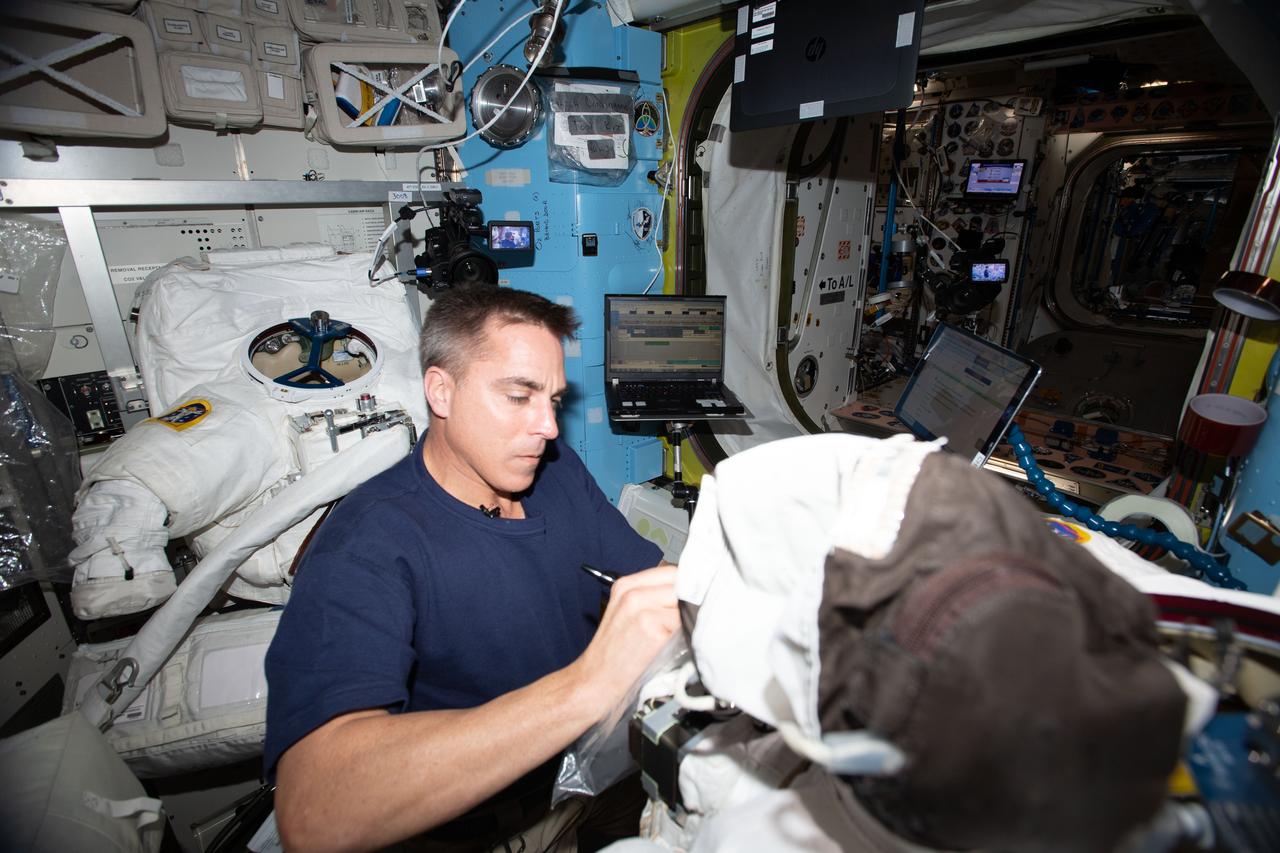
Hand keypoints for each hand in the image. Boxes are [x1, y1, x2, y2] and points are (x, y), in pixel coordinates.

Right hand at [572, 563, 678, 718]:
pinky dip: (688, 633)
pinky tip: (678, 645)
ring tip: (683, 634)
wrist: (594, 682)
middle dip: (691, 599)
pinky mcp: (652, 628)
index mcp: (625, 585)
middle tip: (691, 619)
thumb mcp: (626, 616)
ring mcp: (642, 609)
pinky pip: (684, 622)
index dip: (687, 586)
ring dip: (691, 616)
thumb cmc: (613, 655)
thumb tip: (689, 597)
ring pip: (686, 601)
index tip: (693, 600)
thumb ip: (653, 600)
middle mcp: (632, 593)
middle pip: (680, 582)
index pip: (671, 571)